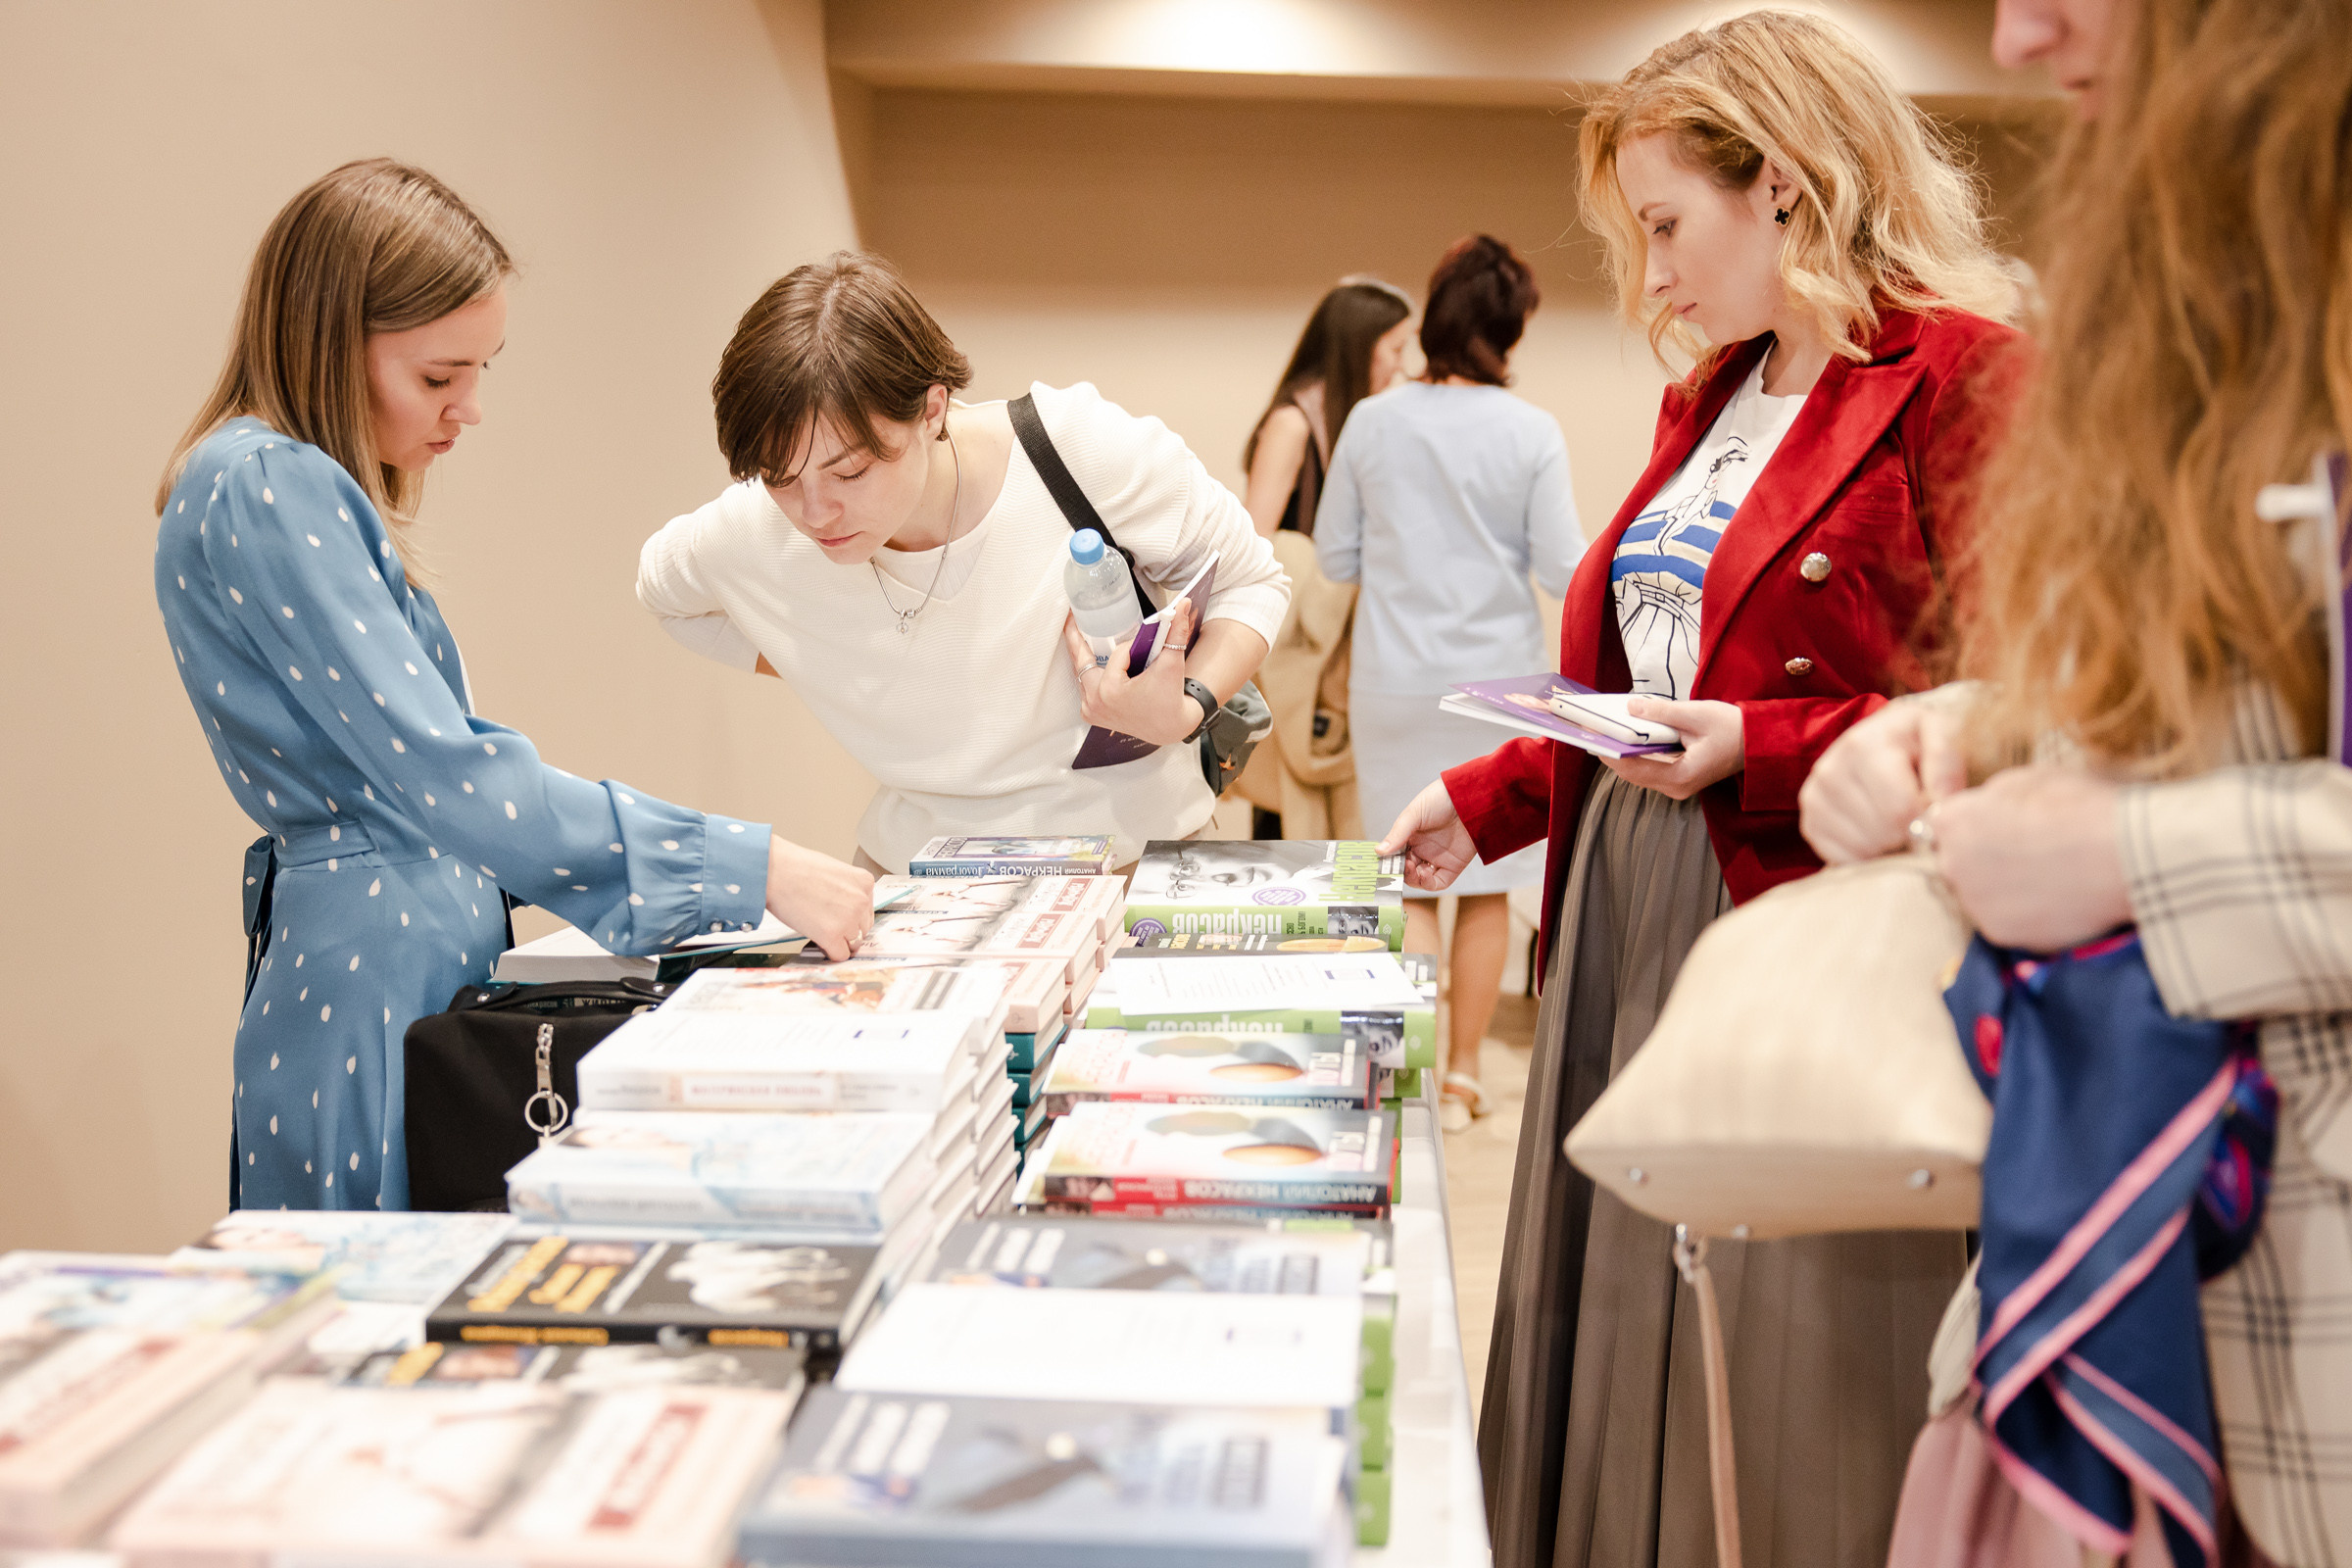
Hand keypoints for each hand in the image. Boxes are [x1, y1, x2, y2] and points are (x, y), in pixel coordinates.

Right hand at [765, 835, 874, 960]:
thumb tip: (845, 908)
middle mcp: (861, 901)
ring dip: (839, 942)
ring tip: (820, 931)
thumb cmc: (795, 867)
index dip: (852, 917)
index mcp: (864, 882)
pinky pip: (840, 955)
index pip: (867, 910)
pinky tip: (819, 942)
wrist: (774, 870)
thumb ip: (845, 890)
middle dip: (847, 930)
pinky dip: (830, 952)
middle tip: (828, 925)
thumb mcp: (833, 871)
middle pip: (863, 928)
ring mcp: (848, 919)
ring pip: (853, 943)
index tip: (841, 919)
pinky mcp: (832, 935)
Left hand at [1062, 598, 1205, 745]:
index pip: (1118, 653)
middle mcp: (1095, 702)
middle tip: (1071, 615)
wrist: (1170, 728)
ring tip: (1079, 632)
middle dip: (1079, 637)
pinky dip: (1088, 673)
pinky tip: (1090, 659)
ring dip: (1084, 655)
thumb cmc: (1170, 701)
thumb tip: (1182, 605)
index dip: (1132, 644)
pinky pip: (1084, 686)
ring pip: (1082, 672)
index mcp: (1110, 690)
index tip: (1143, 643)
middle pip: (1083, 659)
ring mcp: (1091, 710)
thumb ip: (1176, 633)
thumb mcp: (1172, 664)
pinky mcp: (1091, 714)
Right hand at [1379, 778, 1478, 891]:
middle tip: (1400, 866)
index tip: (1384, 863)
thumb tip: (1379, 851)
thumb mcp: (1414, 813)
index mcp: (1410, 836)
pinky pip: (1438, 882)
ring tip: (1412, 868)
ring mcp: (1438, 858)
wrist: (1472, 798)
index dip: (1389, 861)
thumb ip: (1398, 833)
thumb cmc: (1441, 798)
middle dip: (1400, 871)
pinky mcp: (1453, 866)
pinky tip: (1425, 873)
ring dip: (1413, 879)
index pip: (1395, 855)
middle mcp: (1423, 848)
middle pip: (1406, 869)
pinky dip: (1429, 883)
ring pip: (1420, 879)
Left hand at [1598, 697, 1744, 800]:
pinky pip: (1650, 768)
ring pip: (1639, 771)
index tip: (1592, 736)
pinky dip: (1636, 754)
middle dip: (1612, 752)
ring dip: (1622, 753)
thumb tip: (1631, 707)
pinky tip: (1626, 737)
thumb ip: (1662, 712)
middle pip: (1632, 773)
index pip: (1633, 768)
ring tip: (1603, 732)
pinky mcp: (1680, 778)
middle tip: (1591, 730)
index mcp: (1680, 777)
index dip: (1609, 752)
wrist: (1759, 742)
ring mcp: (1678, 785)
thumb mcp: (1696, 715)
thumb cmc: (1733, 729)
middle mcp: (1676, 788)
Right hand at [1800, 700, 1968, 863]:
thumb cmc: (1918, 740)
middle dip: (1910, 833)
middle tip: (1919, 815)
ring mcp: (1814, 799)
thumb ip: (1946, 765)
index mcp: (1862, 746)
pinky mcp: (1810, 824)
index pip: (1900, 810)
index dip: (1928, 820)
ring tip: (1899, 821)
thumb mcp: (1942, 733)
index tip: (1936, 809)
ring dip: (1891, 845)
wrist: (1884, 738)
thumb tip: (1937, 808)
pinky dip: (1869, 855)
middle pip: (1883, 833)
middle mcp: (1829, 771)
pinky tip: (1880, 833)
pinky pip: (1845, 860)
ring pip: (1865, 849)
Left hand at [1926, 765, 2129, 950]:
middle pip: (1958, 863)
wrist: (2123, 857)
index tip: (1997, 829)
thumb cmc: (2080, 807)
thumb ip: (1991, 797)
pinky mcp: (1999, 934)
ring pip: (1980, 896)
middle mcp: (1952, 865)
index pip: (1943, 826)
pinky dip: (2024, 915)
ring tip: (2048, 878)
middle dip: (1983, 859)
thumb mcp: (2028, 779)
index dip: (1971, 826)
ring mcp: (1974, 904)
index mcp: (1952, 821)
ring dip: (2003, 890)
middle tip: (2029, 854)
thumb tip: (1985, 808)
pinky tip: (2056, 901)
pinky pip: (2005, 922)